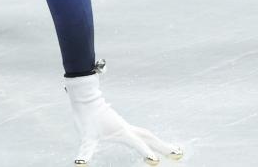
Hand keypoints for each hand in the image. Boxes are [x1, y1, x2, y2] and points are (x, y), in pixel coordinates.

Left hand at [66, 71, 181, 164]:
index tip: (155, 161)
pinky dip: (150, 138)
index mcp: (121, 131)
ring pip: (147, 134)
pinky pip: (141, 133)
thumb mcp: (85, 137)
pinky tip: (152, 142)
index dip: (146, 152)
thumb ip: (85, 150)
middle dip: (163, 146)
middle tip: (178, 153)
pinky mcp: (122, 125)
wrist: (85, 99)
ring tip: (171, 148)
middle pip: (150, 137)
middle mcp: (126, 128)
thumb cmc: (86, 117)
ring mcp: (125, 126)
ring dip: (159, 141)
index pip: (137, 143)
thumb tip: (79, 163)